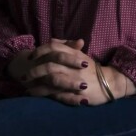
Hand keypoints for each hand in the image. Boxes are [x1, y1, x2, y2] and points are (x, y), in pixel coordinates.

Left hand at [6, 39, 135, 105]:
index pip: (54, 47)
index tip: (31, 56)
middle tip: (25, 76)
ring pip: (51, 81)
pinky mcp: (75, 94)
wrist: (110, 83)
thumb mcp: (81, 55)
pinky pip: (56, 94)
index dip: (40, 50)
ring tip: (26, 88)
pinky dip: (43, 94)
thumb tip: (52, 40)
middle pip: (49, 65)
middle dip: (34, 71)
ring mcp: (74, 80)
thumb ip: (67, 46)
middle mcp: (73, 66)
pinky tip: (34, 95)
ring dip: (36, 85)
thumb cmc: (93, 69)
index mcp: (74, 54)